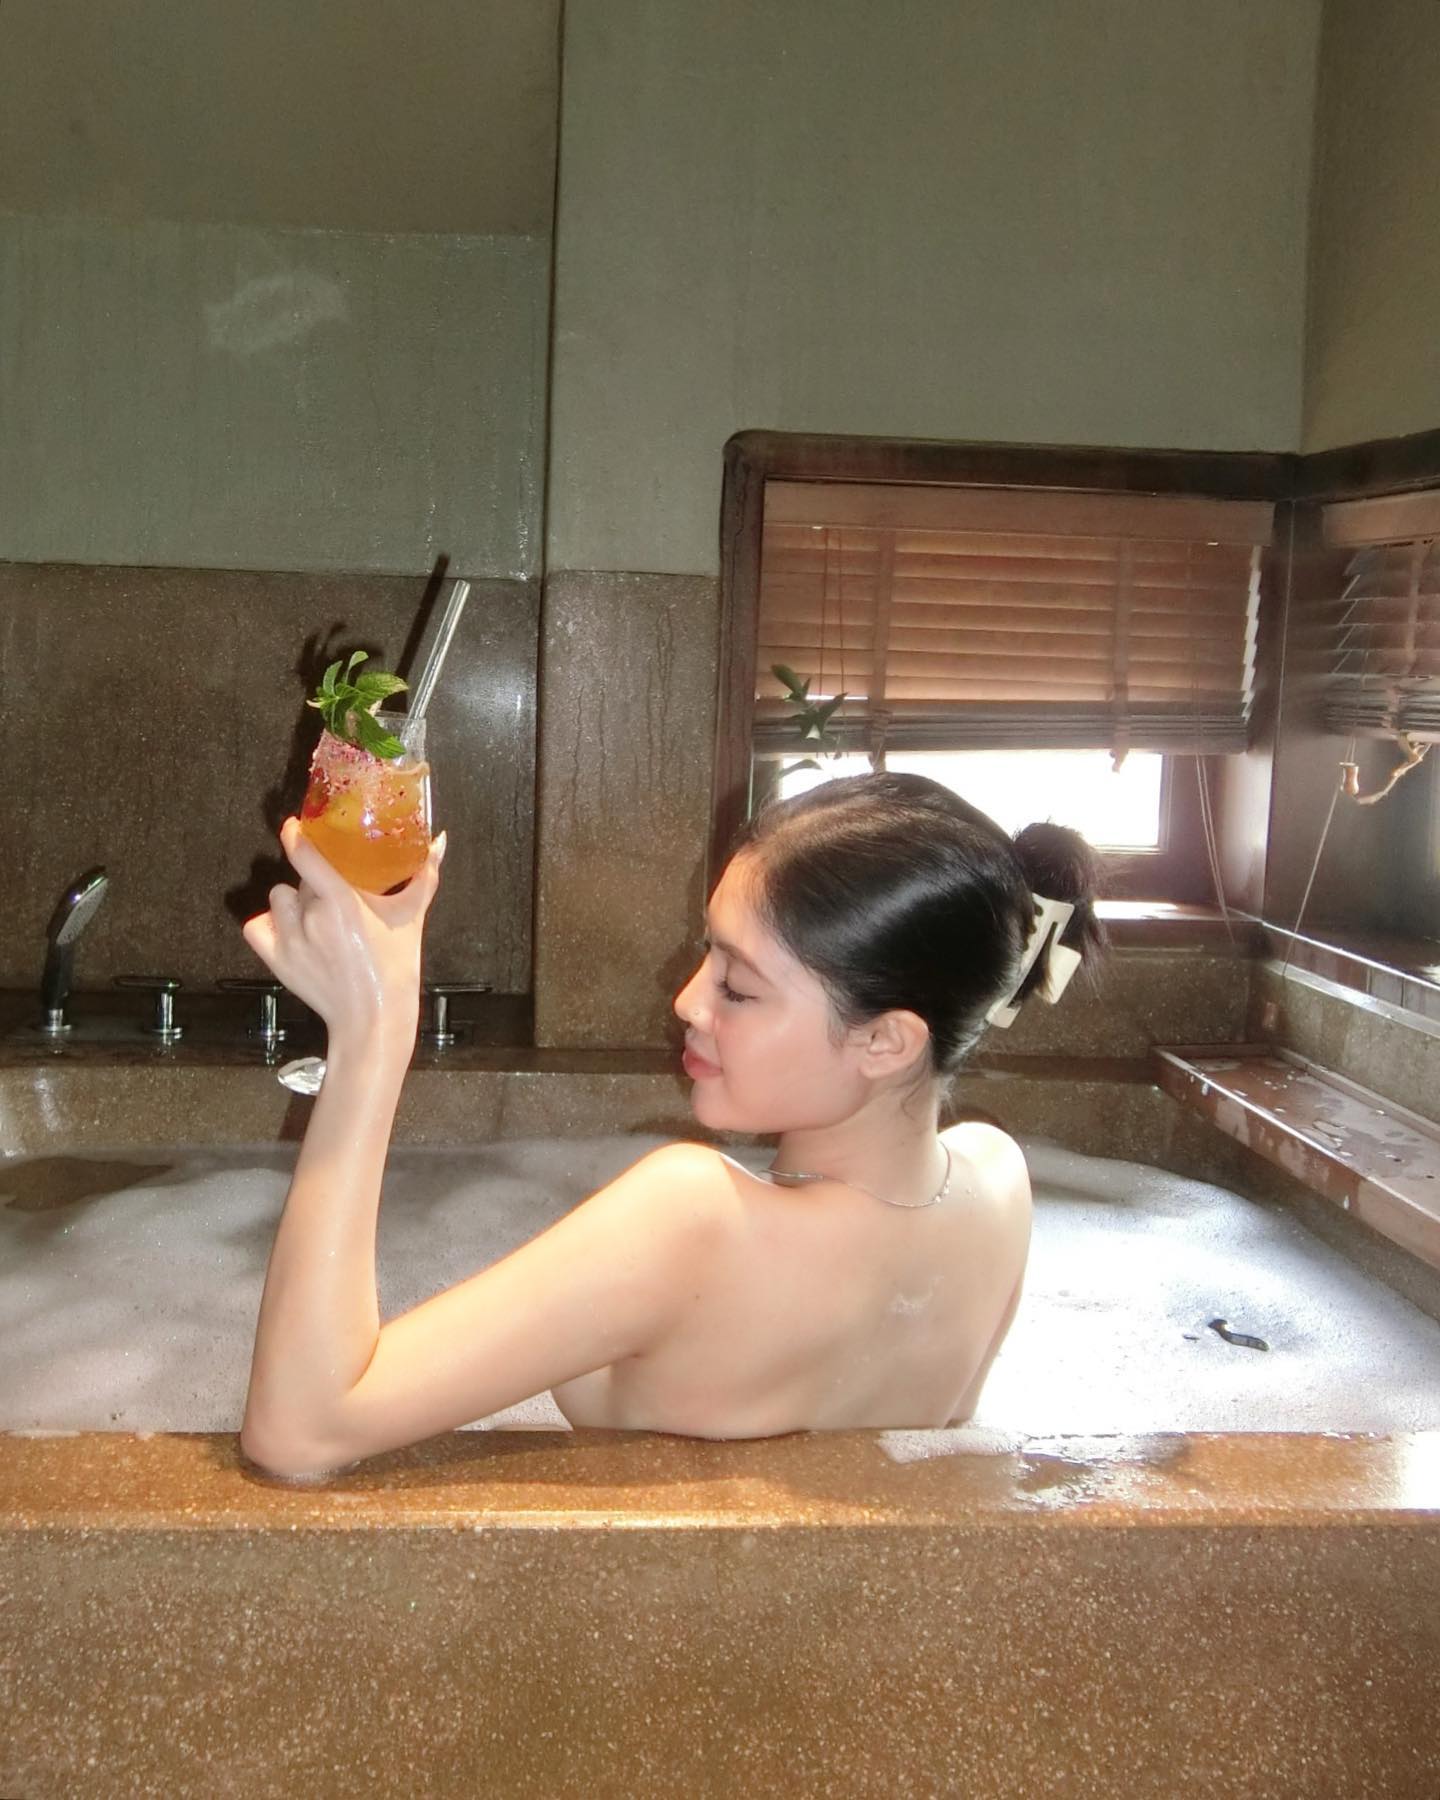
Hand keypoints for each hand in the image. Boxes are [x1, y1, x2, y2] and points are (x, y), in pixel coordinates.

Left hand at [242, 818, 445, 1047]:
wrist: (374, 1018)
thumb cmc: (395, 968)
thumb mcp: (411, 917)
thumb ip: (424, 875)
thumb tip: (439, 840)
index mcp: (340, 900)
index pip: (304, 853)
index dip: (296, 833)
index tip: (296, 825)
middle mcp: (309, 916)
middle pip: (300, 879)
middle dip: (316, 882)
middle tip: (336, 898)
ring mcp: (289, 939)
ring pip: (278, 898)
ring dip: (292, 902)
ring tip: (314, 917)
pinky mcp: (276, 960)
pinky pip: (257, 926)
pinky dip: (269, 924)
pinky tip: (289, 930)